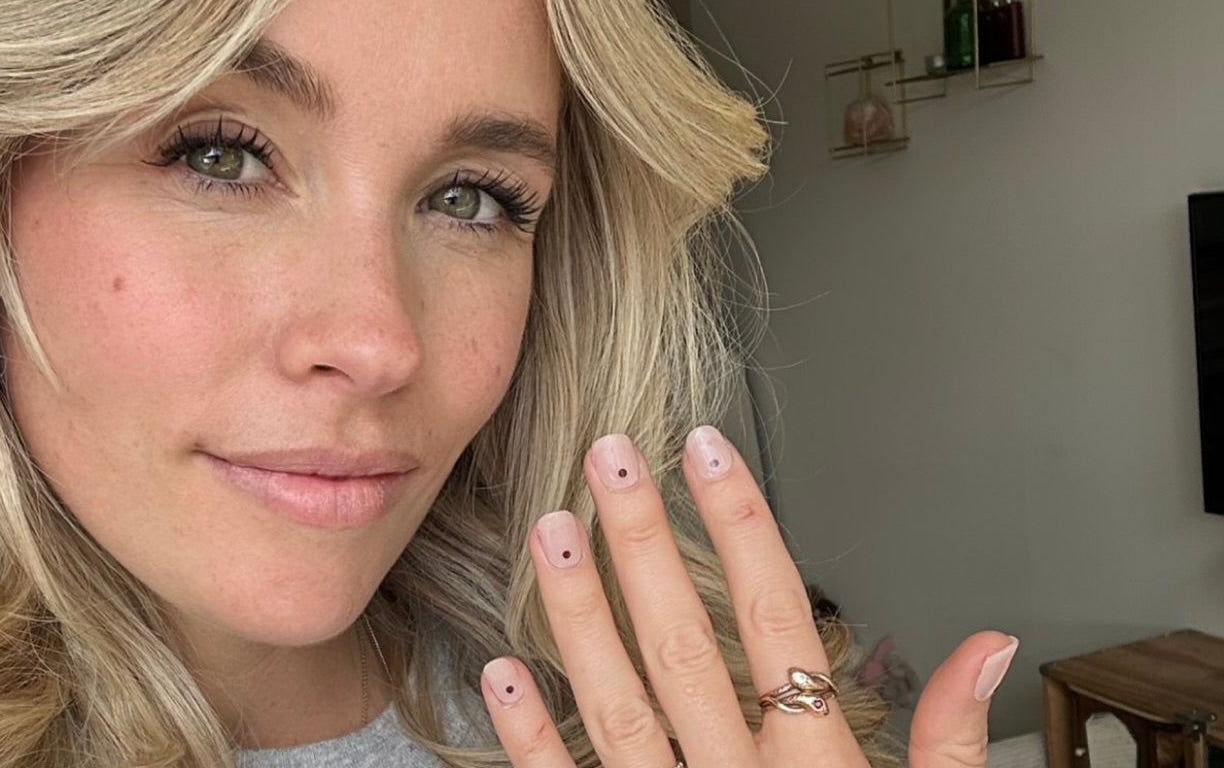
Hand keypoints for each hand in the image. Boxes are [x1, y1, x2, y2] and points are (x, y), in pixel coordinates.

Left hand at [479, 427, 1018, 766]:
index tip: (705, 450)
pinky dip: (532, 737)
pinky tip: (498, 672)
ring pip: (620, 707)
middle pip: (687, 648)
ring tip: (549, 533)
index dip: (742, 528)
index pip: (778, 623)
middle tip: (606, 459)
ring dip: (579, 618)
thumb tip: (986, 645)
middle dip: (646, 547)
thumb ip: (955, 743)